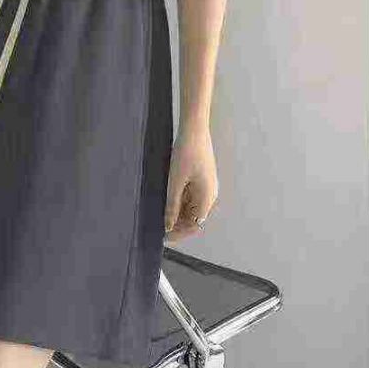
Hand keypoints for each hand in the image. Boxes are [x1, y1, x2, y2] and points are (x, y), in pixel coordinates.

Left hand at [164, 124, 218, 243]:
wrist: (194, 130)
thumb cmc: (186, 153)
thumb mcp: (175, 182)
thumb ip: (172, 205)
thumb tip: (168, 225)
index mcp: (207, 197)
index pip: (195, 226)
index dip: (180, 234)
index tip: (164, 237)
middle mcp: (209, 195)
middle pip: (195, 219)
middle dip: (178, 226)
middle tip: (159, 229)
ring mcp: (205, 188)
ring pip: (192, 209)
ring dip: (178, 215)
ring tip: (160, 217)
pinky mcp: (200, 180)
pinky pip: (191, 198)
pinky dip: (180, 204)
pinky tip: (166, 204)